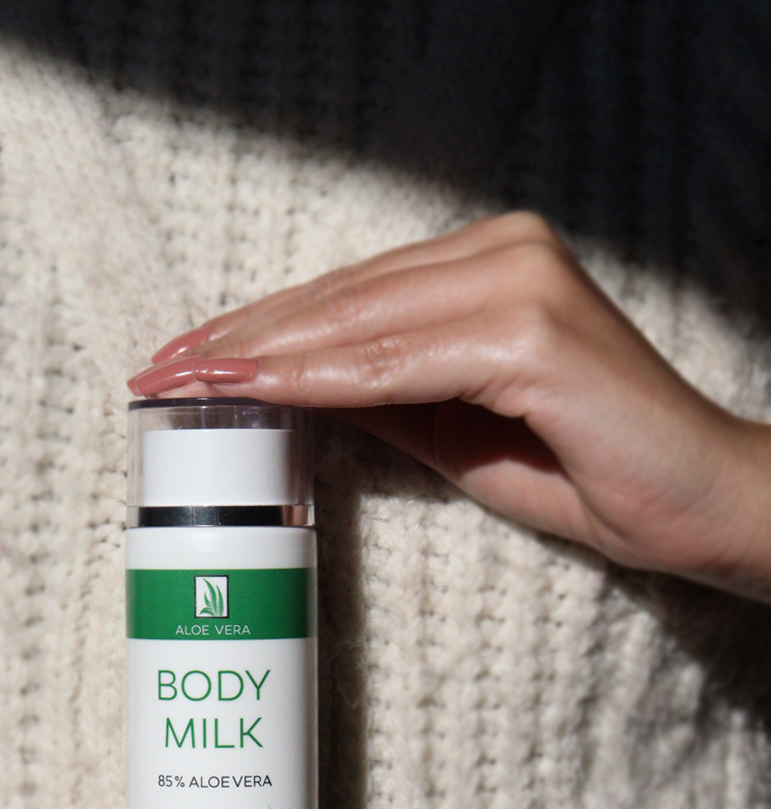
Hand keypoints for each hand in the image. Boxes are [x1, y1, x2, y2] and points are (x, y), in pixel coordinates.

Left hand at [130, 211, 770, 598]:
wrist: (697, 507)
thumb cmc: (591, 471)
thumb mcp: (462, 436)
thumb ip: (390, 401)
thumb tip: (303, 393)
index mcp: (489, 267)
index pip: (350, 295)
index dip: (261, 329)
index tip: (188, 363)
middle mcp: (503, 253)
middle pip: (340, 298)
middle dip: (241, 339)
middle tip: (158, 371)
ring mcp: (519, 282)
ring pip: (358, 321)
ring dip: (262, 355)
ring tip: (185, 382)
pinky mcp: (531, 331)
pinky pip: (401, 360)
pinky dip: (322, 377)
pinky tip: (258, 390)